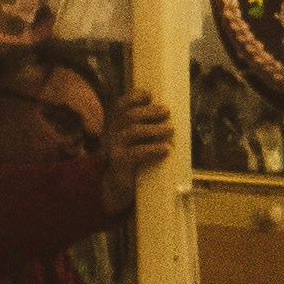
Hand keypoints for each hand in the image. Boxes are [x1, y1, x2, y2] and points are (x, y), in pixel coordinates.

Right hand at [96, 89, 176, 210]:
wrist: (117, 188)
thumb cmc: (134, 161)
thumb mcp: (139, 141)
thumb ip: (148, 128)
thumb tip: (170, 117)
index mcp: (118, 124)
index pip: (122, 104)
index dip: (135, 96)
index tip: (150, 96)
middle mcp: (114, 133)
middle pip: (130, 115)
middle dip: (150, 111)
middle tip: (167, 112)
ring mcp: (115, 147)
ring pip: (133, 131)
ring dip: (154, 129)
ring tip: (170, 130)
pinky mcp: (120, 162)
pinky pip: (136, 152)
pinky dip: (153, 148)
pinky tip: (166, 149)